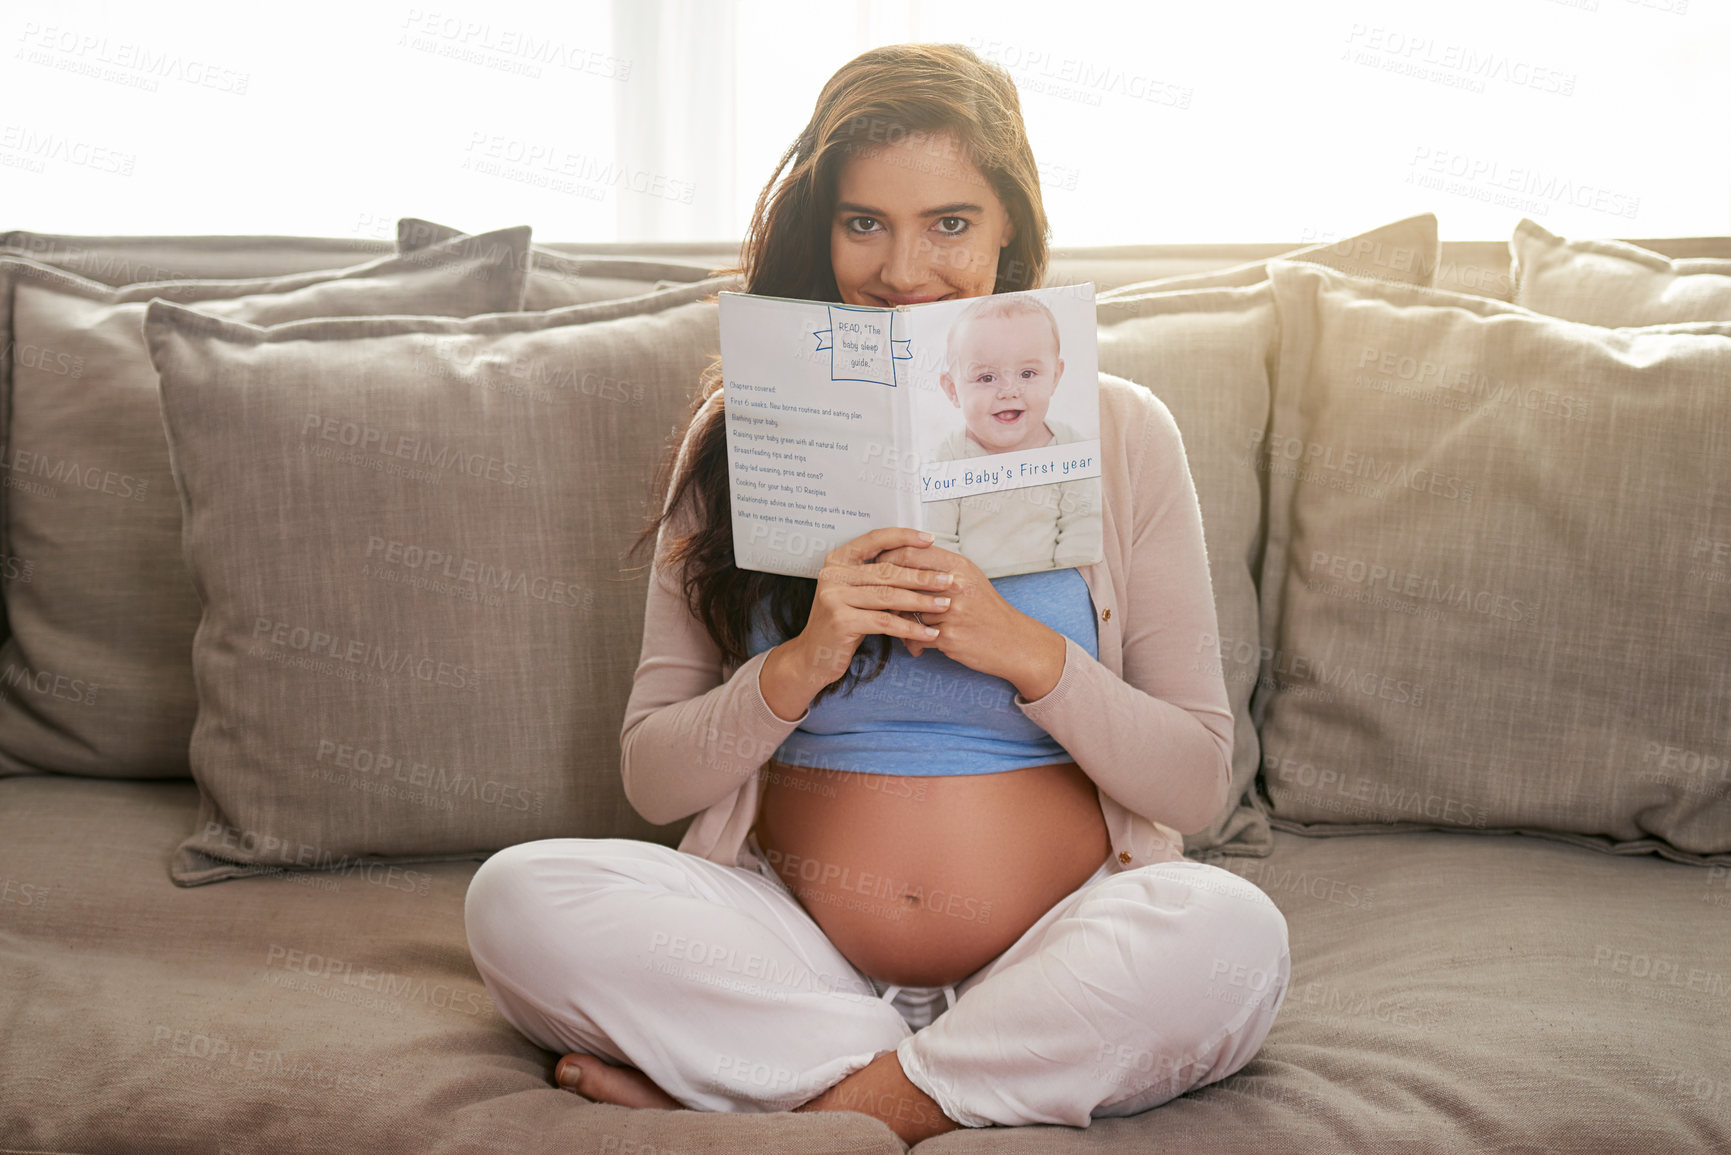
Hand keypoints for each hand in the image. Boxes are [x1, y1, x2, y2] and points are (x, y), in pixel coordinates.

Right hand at [758, 527, 954, 719]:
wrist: (813, 656)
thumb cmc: (842, 623)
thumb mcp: (855, 593)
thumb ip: (876, 576)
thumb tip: (918, 562)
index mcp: (838, 560)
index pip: (874, 539)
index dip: (903, 537)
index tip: (930, 539)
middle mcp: (833, 574)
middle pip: (887, 571)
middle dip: (922, 576)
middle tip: (948, 580)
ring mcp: (834, 597)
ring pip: (888, 596)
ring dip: (921, 602)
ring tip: (944, 604)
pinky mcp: (840, 621)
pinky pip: (884, 622)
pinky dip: (910, 628)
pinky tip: (928, 633)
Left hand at [875, 544, 1065, 699]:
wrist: (1014, 643)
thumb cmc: (988, 611)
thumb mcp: (969, 579)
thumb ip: (940, 568)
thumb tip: (903, 559)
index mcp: (959, 566)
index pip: (911, 553)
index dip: (887, 559)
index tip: (876, 567)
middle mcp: (955, 585)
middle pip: (903, 581)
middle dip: (886, 592)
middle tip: (877, 599)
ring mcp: (952, 611)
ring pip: (906, 611)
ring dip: (899, 622)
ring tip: (900, 628)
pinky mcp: (949, 636)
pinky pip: (916, 636)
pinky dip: (913, 643)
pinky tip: (915, 646)